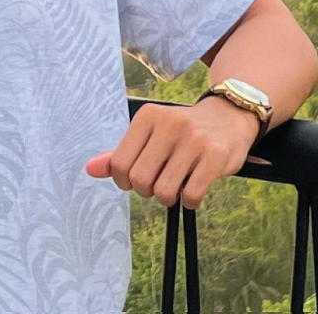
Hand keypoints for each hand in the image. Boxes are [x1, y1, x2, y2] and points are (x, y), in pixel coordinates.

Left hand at [84, 97, 259, 209]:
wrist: (227, 118)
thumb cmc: (181, 132)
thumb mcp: (149, 134)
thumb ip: (121, 153)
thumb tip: (89, 169)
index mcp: (147, 116)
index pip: (119, 163)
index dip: (124, 181)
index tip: (136, 179)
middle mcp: (168, 124)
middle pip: (139, 179)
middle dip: (146, 191)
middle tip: (158, 183)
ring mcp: (193, 140)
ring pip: (164, 191)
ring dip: (167, 198)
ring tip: (175, 186)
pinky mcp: (215, 157)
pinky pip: (190, 196)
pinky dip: (189, 201)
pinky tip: (192, 189)